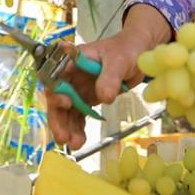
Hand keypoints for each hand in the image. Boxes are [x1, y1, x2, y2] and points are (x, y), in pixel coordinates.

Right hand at [44, 5, 171, 148]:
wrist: (138, 53)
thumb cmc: (126, 50)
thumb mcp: (119, 60)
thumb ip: (111, 77)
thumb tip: (105, 97)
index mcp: (73, 60)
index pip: (56, 75)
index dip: (55, 90)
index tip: (65, 103)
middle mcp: (71, 75)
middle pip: (57, 97)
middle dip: (58, 118)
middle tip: (63, 136)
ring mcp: (78, 89)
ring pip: (66, 111)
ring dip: (67, 128)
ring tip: (74, 144)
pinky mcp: (86, 99)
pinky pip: (78, 116)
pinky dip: (77, 129)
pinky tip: (80, 141)